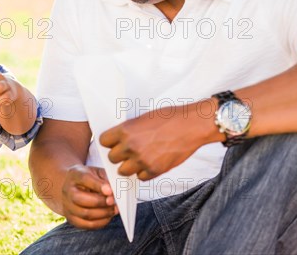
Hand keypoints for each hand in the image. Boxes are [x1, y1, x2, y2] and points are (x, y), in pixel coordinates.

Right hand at [61, 164, 117, 229]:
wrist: (72, 187)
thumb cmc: (88, 179)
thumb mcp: (96, 172)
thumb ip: (105, 178)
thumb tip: (114, 191)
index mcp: (74, 175)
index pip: (84, 179)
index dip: (98, 185)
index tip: (110, 190)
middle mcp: (67, 191)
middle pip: (80, 199)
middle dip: (100, 202)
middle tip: (113, 201)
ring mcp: (67, 206)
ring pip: (85, 214)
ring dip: (103, 213)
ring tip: (113, 209)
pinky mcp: (72, 219)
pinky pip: (87, 225)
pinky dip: (100, 222)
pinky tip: (107, 216)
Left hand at [99, 101, 214, 180]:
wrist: (192, 126)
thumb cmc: (170, 118)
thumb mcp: (143, 118)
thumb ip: (129, 130)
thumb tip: (118, 140)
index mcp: (126, 130)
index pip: (103, 141)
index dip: (109, 142)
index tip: (113, 142)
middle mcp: (131, 146)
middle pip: (112, 158)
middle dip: (118, 155)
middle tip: (128, 151)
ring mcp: (143, 160)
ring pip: (123, 171)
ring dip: (129, 166)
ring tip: (138, 159)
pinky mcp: (155, 170)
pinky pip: (141, 177)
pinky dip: (144, 172)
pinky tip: (151, 162)